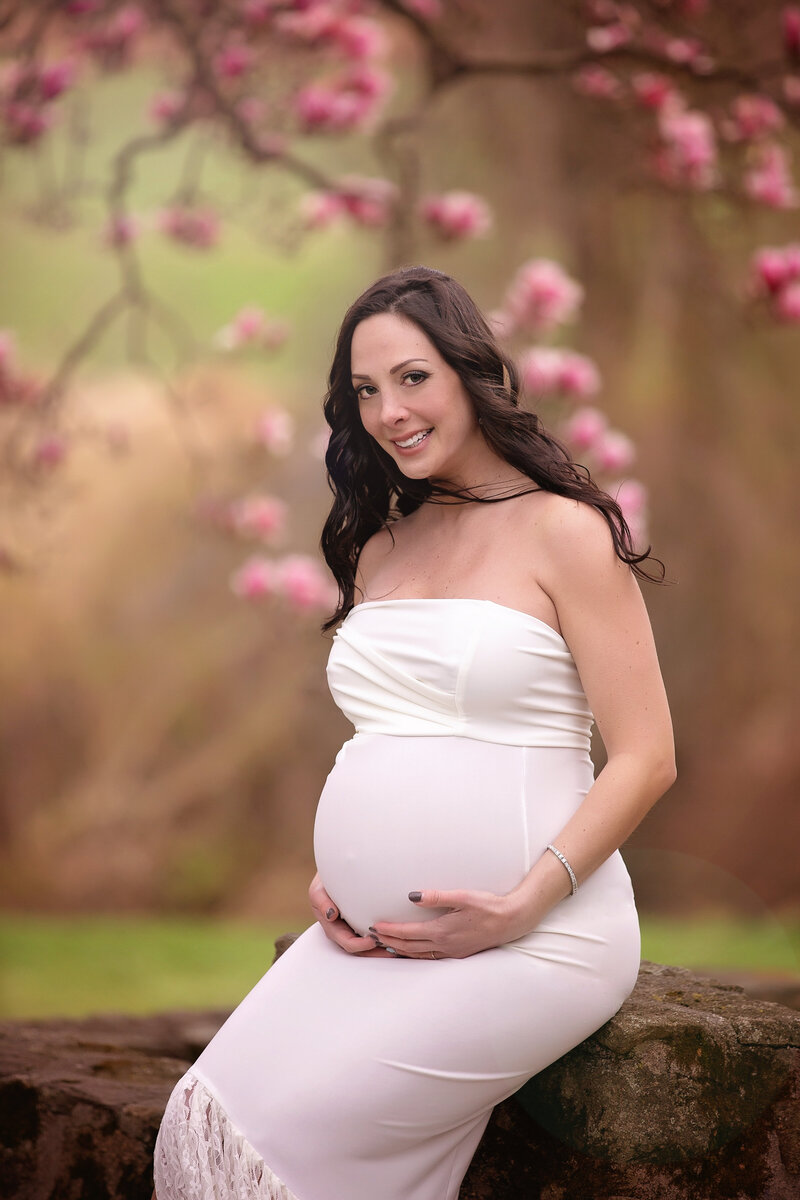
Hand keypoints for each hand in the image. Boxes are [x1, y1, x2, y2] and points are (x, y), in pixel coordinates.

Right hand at [307, 872, 394, 957]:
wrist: (334, 873)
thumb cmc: (325, 882)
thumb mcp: (318, 890)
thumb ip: (321, 901)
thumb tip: (330, 915)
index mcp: (333, 929)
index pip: (348, 944)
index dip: (361, 945)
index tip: (374, 940)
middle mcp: (344, 932)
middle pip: (362, 950)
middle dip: (376, 952)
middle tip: (393, 950)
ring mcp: (354, 929)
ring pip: (370, 946)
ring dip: (383, 948)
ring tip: (400, 948)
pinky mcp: (364, 923)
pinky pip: (375, 934)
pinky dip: (386, 938)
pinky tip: (398, 935)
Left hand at [369, 888, 517, 959]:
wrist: (512, 921)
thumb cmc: (488, 906)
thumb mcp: (463, 896)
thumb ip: (437, 896)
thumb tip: (412, 896)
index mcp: (442, 931)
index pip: (408, 933)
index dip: (389, 930)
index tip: (374, 927)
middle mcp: (445, 945)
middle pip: (409, 947)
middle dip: (390, 941)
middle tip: (372, 937)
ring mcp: (452, 952)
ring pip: (419, 956)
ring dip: (401, 951)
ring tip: (386, 945)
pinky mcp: (459, 954)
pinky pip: (430, 958)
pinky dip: (416, 955)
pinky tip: (412, 952)